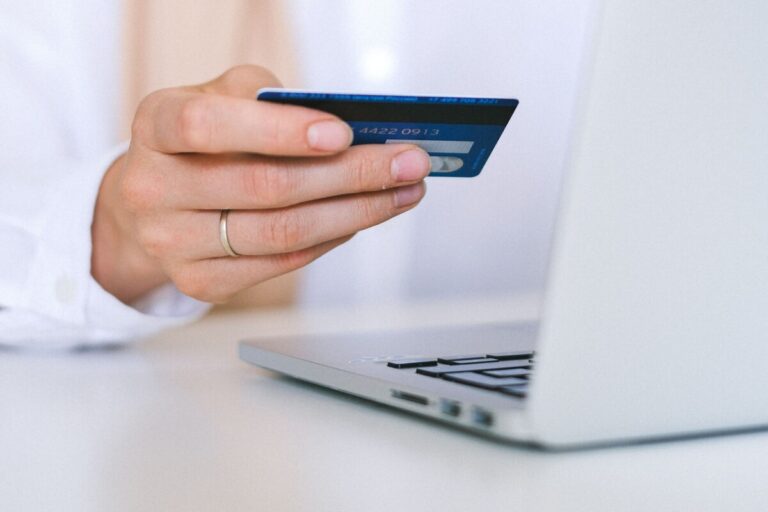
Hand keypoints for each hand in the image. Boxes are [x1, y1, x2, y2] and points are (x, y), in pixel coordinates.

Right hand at [91, 65, 428, 303]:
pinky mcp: (200, 281)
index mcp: (155, 126)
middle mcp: (153, 188)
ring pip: (281, 233)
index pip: (210, 126)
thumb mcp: (220, 98)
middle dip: (351, 175)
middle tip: (408, 163)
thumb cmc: (202, 141)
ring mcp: (173, 243)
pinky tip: (362, 218)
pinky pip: (281, 263)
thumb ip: (270, 100)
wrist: (152, 202)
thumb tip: (351, 129)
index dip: (279, 131)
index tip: (343, 133)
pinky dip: (332, 239)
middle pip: (265, 187)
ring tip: (402, 192)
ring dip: (356, 212)